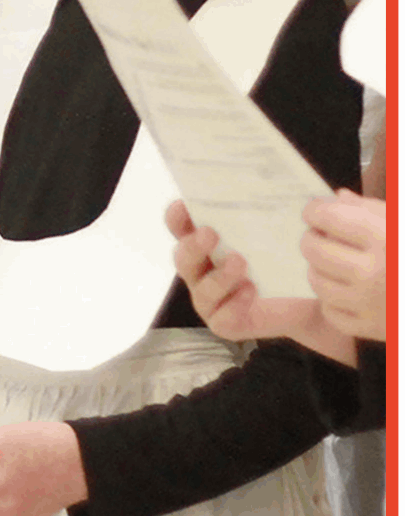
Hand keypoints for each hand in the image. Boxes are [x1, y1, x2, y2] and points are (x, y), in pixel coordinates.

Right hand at [165, 201, 354, 365]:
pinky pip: (220, 317)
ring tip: (241, 264)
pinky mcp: (225, 321)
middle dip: (192, 245)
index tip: (185, 205)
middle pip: (182, 256)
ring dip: (217, 276)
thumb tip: (337, 194)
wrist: (309, 301)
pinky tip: (250, 293)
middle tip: (212, 234)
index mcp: (208, 239)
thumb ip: (304, 209)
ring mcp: (211, 297)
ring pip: (199, 288)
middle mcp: (203, 267)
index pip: (180, 224)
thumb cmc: (289, 257)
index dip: (177, 215)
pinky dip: (232, 305)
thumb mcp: (290, 230)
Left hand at [302, 192, 386, 341]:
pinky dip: (331, 301)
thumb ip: (369, 208)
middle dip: (312, 237)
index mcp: (382, 237)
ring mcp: (370, 303)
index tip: (315, 211)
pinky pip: (332, 313)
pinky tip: (342, 291)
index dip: (315, 210)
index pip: (327, 216)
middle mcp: (372, 271)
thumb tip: (338, 198)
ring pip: (318, 281)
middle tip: (319, 235)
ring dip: (317, 268)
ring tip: (329, 262)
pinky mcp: (373, 329)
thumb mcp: (402, 222)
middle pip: (314, 248)